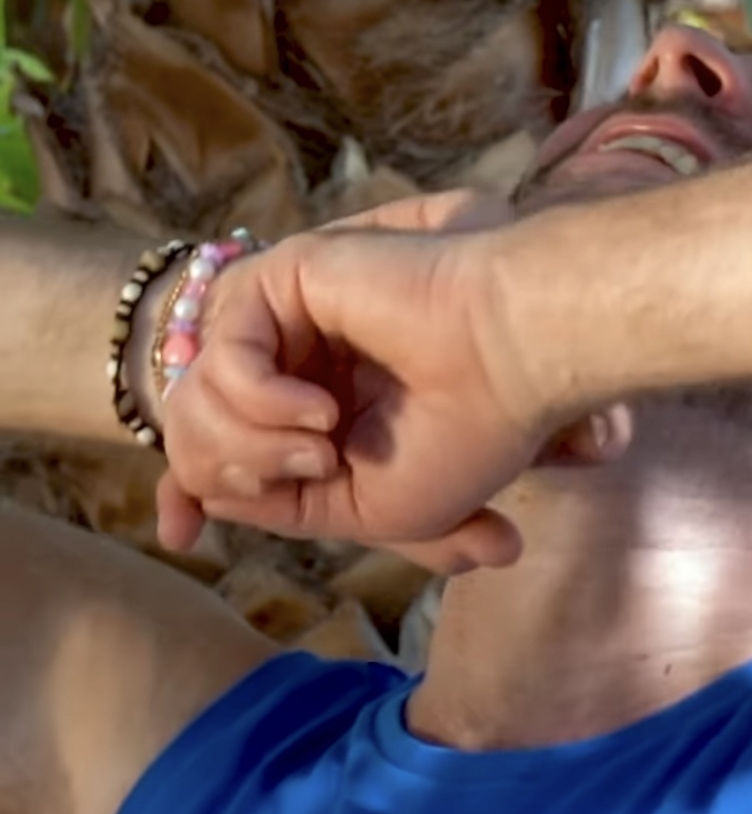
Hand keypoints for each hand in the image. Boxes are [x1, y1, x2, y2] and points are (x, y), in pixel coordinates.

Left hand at [156, 192, 627, 570]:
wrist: (511, 365)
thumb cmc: (467, 437)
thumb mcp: (369, 508)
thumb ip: (289, 509)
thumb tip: (212, 499)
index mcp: (314, 407)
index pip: (214, 444)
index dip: (186, 488)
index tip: (179, 535)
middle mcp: (293, 359)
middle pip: (191, 424)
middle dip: (230, 470)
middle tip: (318, 469)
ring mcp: (287, 317)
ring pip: (195, 396)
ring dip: (255, 444)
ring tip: (326, 448)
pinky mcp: (286, 278)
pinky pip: (223, 358)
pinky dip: (260, 402)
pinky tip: (322, 411)